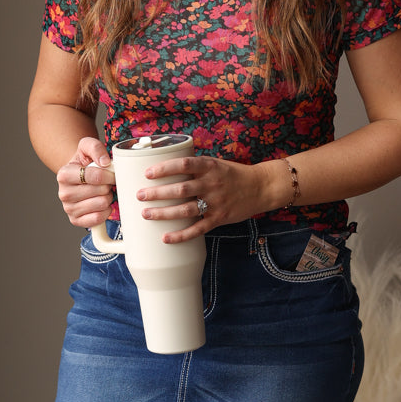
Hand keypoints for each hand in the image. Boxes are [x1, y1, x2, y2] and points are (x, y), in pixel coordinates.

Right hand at [56, 137, 114, 227]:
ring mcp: (68, 209)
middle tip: (106, 183)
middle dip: (108, 185)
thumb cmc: (84, 162)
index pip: (95, 176)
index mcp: (64, 175)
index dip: (109, 175)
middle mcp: (63, 193)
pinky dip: (105, 211)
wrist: (78, 176)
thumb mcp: (86, 147)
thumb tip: (105, 162)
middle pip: (100, 191)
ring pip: (101, 204)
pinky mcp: (75, 220)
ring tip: (102, 191)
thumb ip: (95, 148)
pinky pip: (99, 218)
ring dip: (107, 197)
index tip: (112, 173)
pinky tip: (102, 203)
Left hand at [136, 154, 275, 242]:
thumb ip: (195, 167)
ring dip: (164, 213)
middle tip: (140, 195)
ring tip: (146, 214)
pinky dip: (181, 235)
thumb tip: (165, 167)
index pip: (183, 164)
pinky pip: (197, 229)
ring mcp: (215, 203)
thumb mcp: (215, 164)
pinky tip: (166, 238)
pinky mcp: (219, 219)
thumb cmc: (233, 174)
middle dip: (158, 193)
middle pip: (180, 189)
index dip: (165, 169)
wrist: (260, 187)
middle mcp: (212, 184)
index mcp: (209, 167)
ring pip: (186, 210)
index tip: (148, 173)